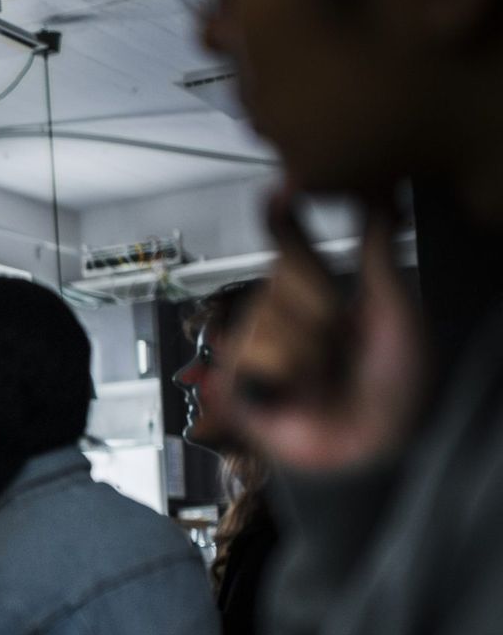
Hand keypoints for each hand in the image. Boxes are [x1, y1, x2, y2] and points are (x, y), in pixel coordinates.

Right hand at [229, 192, 426, 471]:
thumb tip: (383, 198)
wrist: (378, 442)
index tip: (279, 192)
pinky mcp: (236, 385)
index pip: (293, 249)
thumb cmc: (397, 384)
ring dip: (299, 353)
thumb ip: (376, 252)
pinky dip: (271, 375)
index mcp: (320, 297)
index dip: (285, 224)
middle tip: (341, 345)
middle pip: (278, 283)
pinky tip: (288, 391)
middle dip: (315, 312)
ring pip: (261, 322)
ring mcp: (259, 352)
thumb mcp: (394, 310)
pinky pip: (239, 359)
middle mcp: (286, 319)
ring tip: (320, 378)